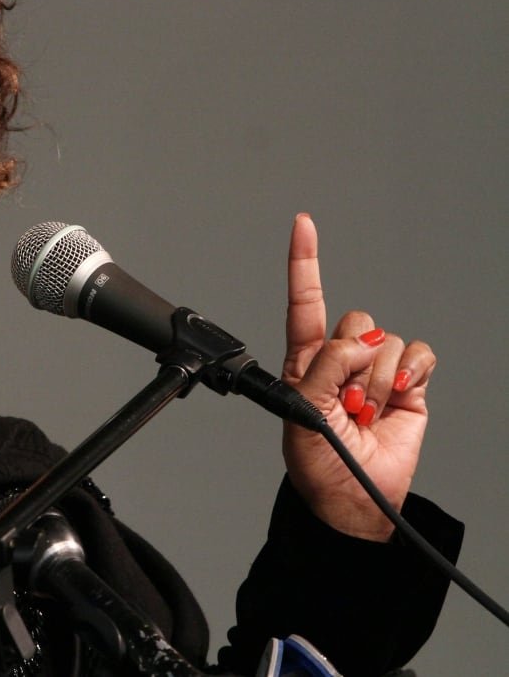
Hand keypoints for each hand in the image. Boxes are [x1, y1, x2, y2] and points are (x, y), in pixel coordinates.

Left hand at [280, 214, 436, 540]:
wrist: (356, 499)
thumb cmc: (318, 461)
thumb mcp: (303, 414)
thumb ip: (324, 369)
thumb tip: (358, 344)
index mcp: (305, 360)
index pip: (304, 302)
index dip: (304, 262)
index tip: (303, 223)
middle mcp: (341, 358)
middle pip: (355, 320)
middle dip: (352, 361)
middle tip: (345, 403)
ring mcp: (376, 370)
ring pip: (387, 340)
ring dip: (378, 380)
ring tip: (365, 414)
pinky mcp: (410, 384)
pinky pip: (420, 354)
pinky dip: (413, 372)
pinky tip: (399, 398)